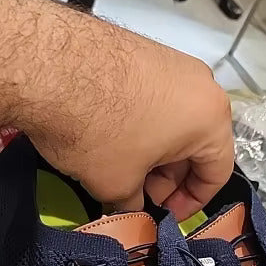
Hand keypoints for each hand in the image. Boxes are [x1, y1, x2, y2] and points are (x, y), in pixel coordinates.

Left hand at [16, 12, 233, 221]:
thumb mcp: (117, 184)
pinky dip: (138, 125)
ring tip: (119, 171)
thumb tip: (130, 206)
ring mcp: (171, 61)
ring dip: (153, 152)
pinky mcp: (142, 50)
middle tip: (138, 197)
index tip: (166, 215)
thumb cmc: (95, 128)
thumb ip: (133, 202)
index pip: (217, 173)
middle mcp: (200, 84)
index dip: (191, 204)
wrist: (48, 67)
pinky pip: (152, 98)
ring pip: (172, 121)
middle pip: (196, 144)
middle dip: (168, 177)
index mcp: (210, 119)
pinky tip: (109, 140)